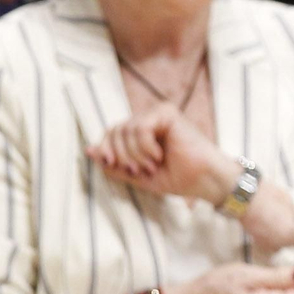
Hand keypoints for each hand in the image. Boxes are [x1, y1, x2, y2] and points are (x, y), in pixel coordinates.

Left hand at [88, 100, 235, 205]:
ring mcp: (158, 114)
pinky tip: (159, 154)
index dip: (107, 150)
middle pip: (114, 130)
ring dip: (135, 155)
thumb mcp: (137, 176)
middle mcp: (149, 119)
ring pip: (125, 130)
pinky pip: (140, 128)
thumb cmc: (177, 178)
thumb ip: (114, 165)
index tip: (121, 168)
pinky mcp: (167, 113)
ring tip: (152, 165)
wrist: (204, 180)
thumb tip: (89, 150)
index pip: (111, 133)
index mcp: (142, 132)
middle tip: (141, 170)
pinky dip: (144, 147)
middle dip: (122, 156)